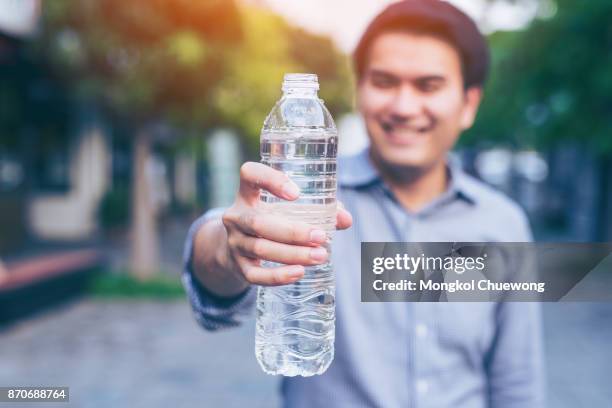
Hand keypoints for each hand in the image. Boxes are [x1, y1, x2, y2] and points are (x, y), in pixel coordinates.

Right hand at [221, 162, 351, 286]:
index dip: (271, 180)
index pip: (250, 174)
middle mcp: (236, 216)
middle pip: (259, 222)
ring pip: (261, 249)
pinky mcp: (238, 267)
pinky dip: (278, 276)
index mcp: (247, 193)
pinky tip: (299, 273)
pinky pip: (256, 275)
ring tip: (319, 256)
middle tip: (320, 236)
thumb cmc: (271, 222)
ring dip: (293, 254)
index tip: (296, 193)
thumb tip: (345, 219)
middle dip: (293, 232)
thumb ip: (317, 210)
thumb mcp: (285, 210)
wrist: (235, 251)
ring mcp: (234, 242)